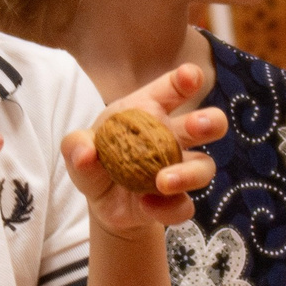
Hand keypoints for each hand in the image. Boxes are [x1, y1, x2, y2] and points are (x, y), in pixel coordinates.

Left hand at [62, 63, 223, 238]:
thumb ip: (76, 145)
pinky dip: (167, 208)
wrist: (101, 203)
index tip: (190, 77)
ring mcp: (180, 169)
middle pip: (208, 123)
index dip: (186, 79)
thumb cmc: (96, 161)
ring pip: (204, 167)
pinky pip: (184, 205)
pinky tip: (147, 205)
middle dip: (210, 121)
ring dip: (188, 174)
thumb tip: (85, 153)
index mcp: (150, 111)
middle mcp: (173, 137)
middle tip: (198, 126)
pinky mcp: (176, 201)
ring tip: (163, 181)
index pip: (173, 89)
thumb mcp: (77, 149)